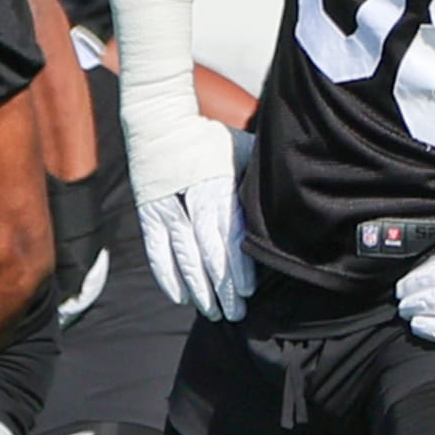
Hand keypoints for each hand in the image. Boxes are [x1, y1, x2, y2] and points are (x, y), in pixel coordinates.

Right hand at [123, 115, 251, 320]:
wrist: (159, 121)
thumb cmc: (210, 137)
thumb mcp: (242, 151)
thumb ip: (255, 182)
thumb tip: (285, 201)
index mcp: (218, 187)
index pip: (230, 235)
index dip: (239, 265)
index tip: (249, 290)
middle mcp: (191, 202)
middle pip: (209, 254)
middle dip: (223, 287)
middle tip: (236, 313)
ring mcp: (166, 210)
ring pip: (184, 258)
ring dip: (199, 289)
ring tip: (213, 313)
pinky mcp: (148, 214)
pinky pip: (157, 252)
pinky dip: (169, 277)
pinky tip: (181, 297)